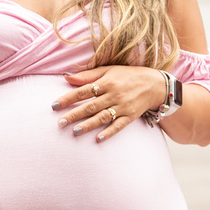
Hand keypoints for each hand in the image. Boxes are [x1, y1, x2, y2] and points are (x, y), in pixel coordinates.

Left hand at [51, 66, 165, 141]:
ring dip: (88, 125)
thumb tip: (67, 77)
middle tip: (60, 123)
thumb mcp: (108, 70)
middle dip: (74, 115)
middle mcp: (114, 95)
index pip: (83, 91)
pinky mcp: (130, 116)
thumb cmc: (128, 75)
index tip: (54, 106)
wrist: (155, 84)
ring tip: (74, 132)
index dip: (68, 98)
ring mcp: (123, 106)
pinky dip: (109, 132)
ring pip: (102, 117)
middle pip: (90, 106)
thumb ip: (87, 75)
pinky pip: (119, 126)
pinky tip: (98, 139)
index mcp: (107, 82)